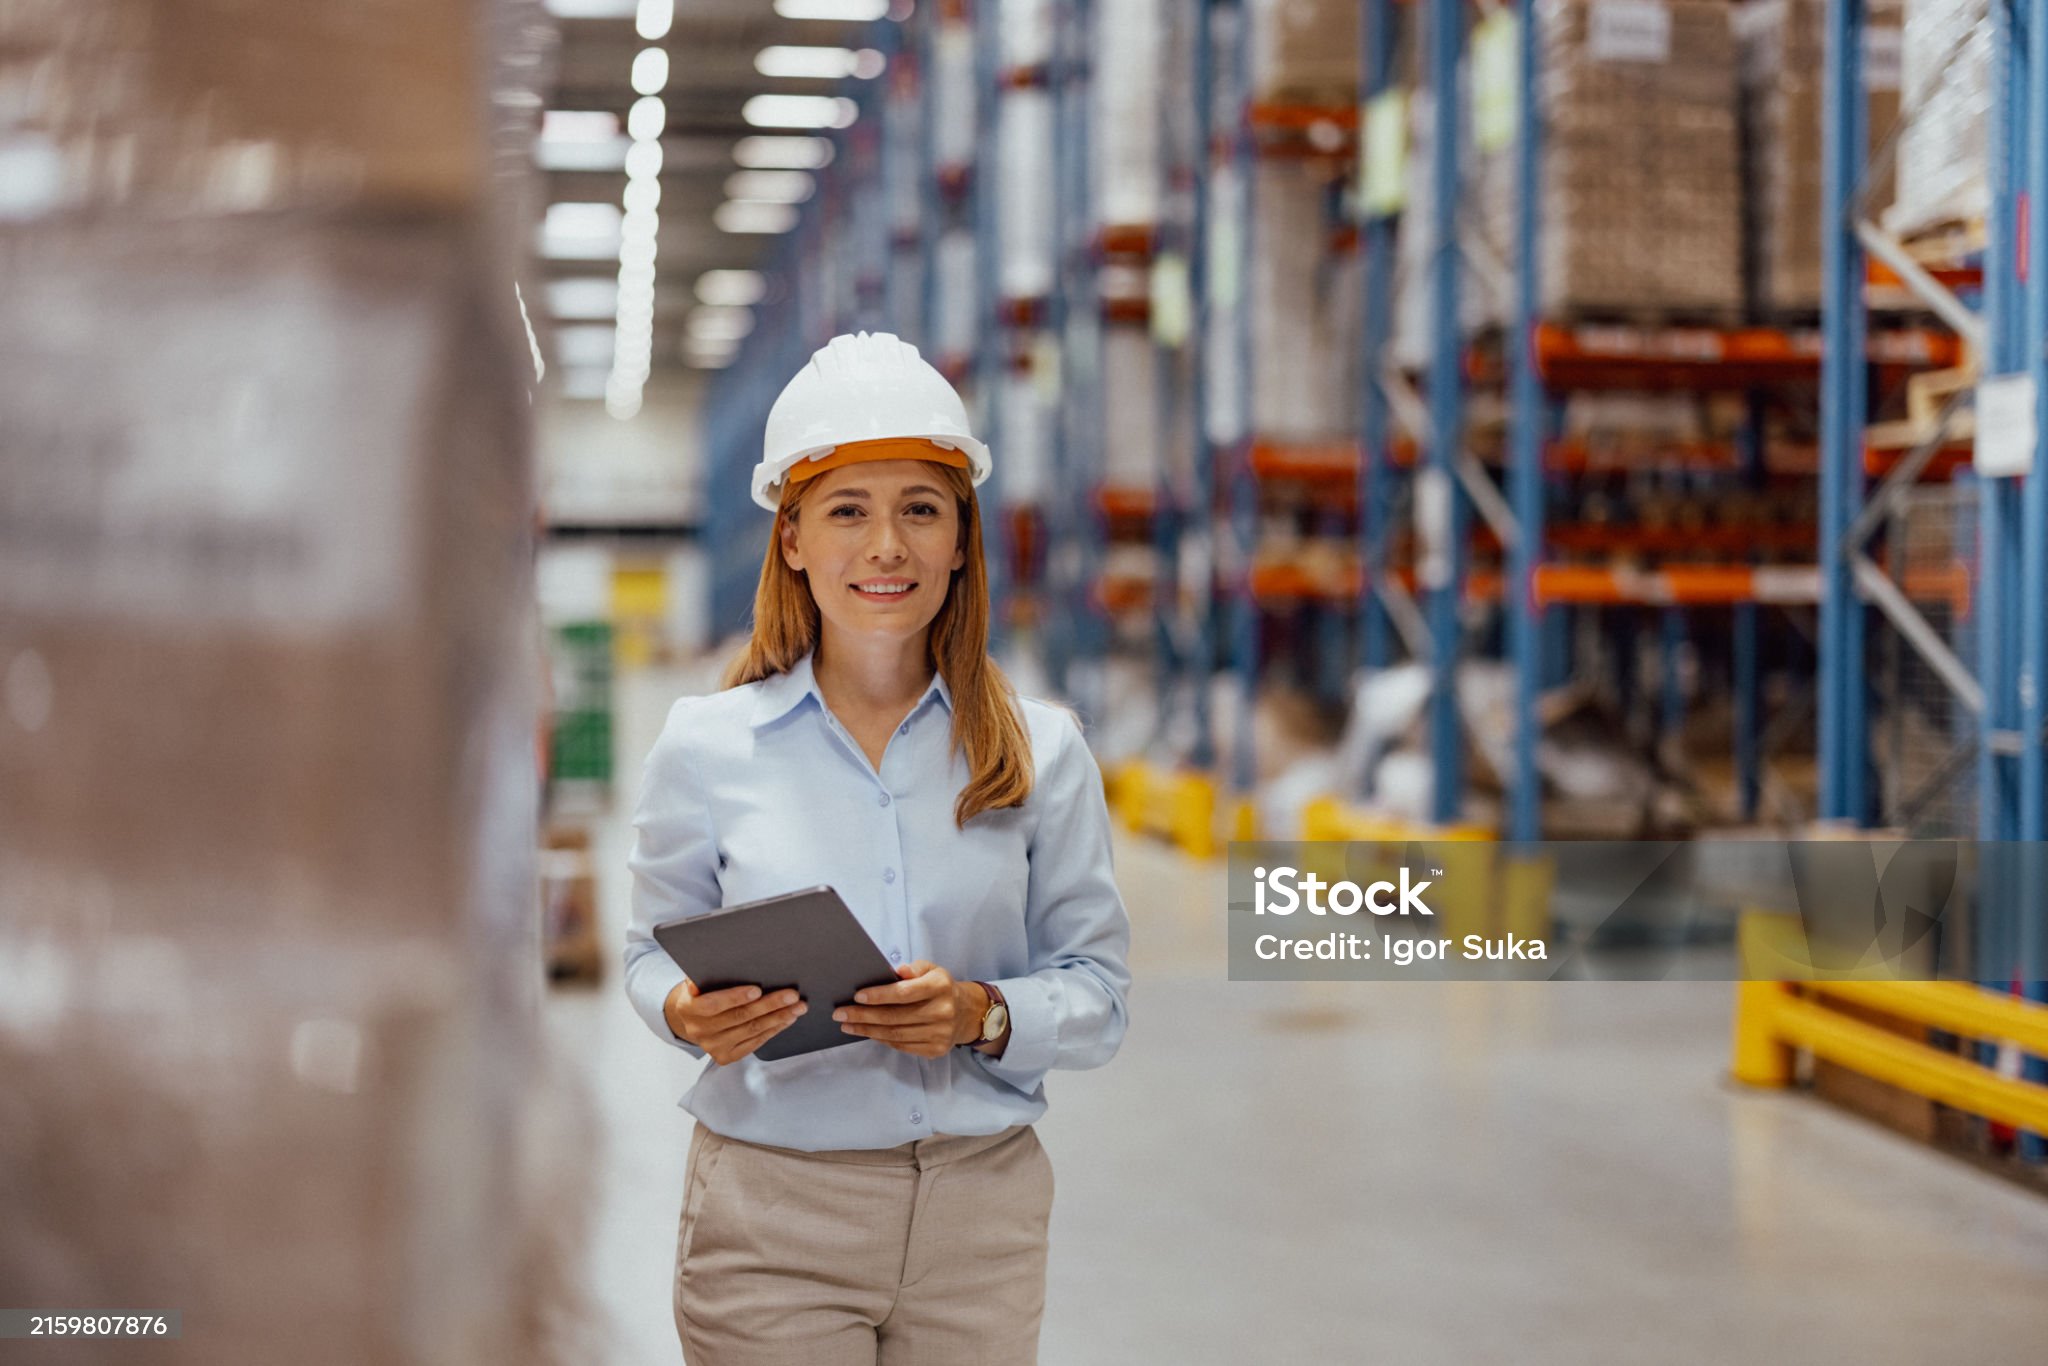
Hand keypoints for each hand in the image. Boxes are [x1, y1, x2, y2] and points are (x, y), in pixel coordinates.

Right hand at [664, 978, 806, 1064]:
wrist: (690, 1021)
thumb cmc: (699, 993)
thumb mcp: (695, 980)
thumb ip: (702, 975)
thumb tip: (712, 968)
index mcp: (688, 1009)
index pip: (713, 1005)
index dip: (735, 998)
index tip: (757, 990)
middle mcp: (700, 1031)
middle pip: (739, 1018)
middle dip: (769, 1005)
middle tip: (791, 995)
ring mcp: (713, 1047)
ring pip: (751, 1031)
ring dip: (778, 1018)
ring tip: (797, 1007)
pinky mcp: (726, 1056)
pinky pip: (755, 1042)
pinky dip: (774, 1029)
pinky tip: (787, 1019)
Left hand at [833, 961, 985, 1058]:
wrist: (966, 1012)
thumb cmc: (939, 987)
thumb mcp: (931, 969)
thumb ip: (913, 969)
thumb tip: (896, 971)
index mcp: (940, 986)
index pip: (905, 993)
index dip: (879, 995)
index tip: (857, 996)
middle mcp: (943, 1011)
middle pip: (895, 1017)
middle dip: (863, 1015)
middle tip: (840, 1013)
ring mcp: (940, 1033)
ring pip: (895, 1034)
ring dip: (867, 1030)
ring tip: (847, 1024)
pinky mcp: (936, 1049)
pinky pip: (901, 1046)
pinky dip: (881, 1039)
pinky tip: (867, 1032)